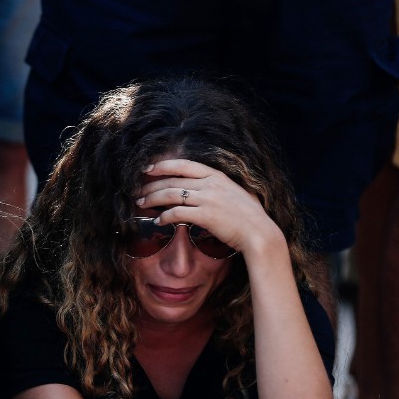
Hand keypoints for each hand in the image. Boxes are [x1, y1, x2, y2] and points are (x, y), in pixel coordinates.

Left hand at [136, 158, 282, 255]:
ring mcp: (207, 199)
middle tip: (138, 191)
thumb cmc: (249, 216)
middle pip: (172, 180)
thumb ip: (218, 186)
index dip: (163, 165)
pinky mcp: (205, 215)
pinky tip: (158, 221)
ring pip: (171, 194)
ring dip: (152, 199)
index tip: (148, 169)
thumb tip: (204, 187)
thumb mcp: (235, 192)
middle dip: (151, 185)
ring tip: (140, 204)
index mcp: (216, 176)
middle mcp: (210, 184)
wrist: (260, 233)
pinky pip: (177, 213)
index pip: (183, 165)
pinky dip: (164, 216)